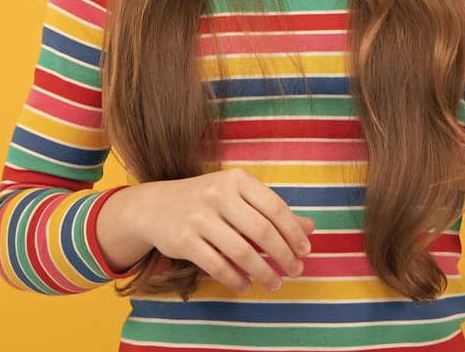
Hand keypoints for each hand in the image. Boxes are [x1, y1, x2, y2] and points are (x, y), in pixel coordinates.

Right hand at [142, 168, 315, 292]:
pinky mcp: (183, 240)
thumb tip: (310, 228)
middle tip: (295, 270)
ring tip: (275, 283)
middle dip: (283, 254)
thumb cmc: (206, 200)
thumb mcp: (238, 196)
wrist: (154, 206)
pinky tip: (246, 284)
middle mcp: (218, 194)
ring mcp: (199, 217)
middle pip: (261, 230)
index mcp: (236, 180)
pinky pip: (217, 265)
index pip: (275, 207)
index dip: (293, 232)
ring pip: (241, 251)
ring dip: (263, 271)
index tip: (305, 251)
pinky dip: (236, 279)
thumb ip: (272, 211)